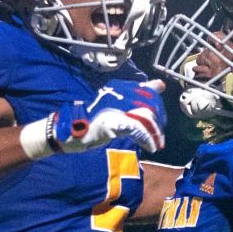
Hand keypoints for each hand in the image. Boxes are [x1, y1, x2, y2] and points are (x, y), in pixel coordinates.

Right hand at [22, 80, 165, 159]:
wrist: (72, 130)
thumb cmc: (95, 119)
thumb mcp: (119, 105)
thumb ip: (139, 95)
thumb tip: (160, 85)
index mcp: (120, 87)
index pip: (148, 92)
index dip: (158, 108)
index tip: (160, 121)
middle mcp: (119, 93)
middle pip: (150, 104)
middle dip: (158, 123)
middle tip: (160, 136)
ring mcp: (115, 106)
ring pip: (146, 117)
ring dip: (154, 133)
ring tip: (156, 144)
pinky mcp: (113, 121)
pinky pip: (137, 129)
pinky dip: (146, 139)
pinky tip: (149, 146)